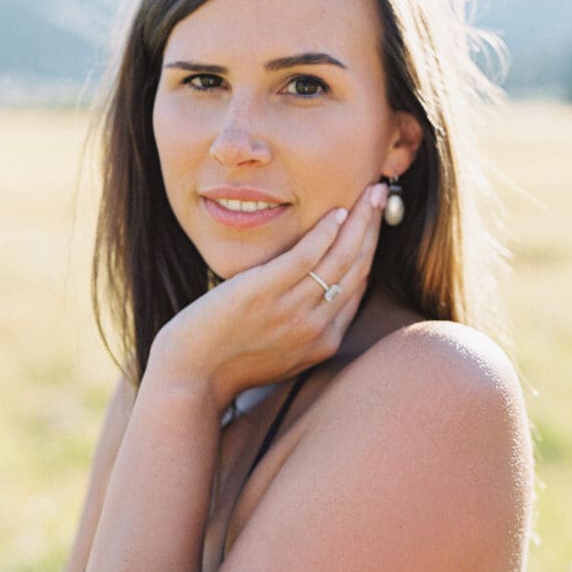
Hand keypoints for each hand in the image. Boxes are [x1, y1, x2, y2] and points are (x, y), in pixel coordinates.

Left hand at [147, 182, 388, 413]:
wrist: (191, 378)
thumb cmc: (227, 362)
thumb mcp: (282, 352)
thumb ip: (305, 326)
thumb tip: (319, 294)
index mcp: (324, 342)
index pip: (358, 285)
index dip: (370, 247)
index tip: (374, 219)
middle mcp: (316, 328)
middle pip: (357, 268)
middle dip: (372, 227)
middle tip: (380, 193)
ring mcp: (292, 311)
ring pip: (339, 259)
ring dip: (358, 221)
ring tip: (367, 192)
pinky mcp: (263, 293)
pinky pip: (305, 257)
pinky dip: (325, 233)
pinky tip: (335, 212)